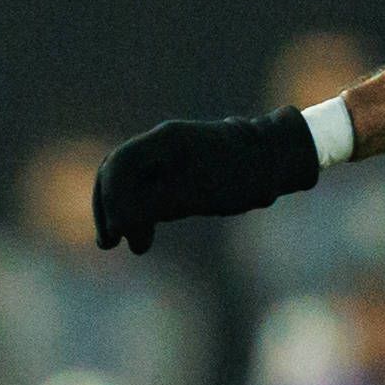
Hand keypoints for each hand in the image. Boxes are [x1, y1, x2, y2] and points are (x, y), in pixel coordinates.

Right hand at [93, 112, 321, 253]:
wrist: (275, 159)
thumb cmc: (240, 175)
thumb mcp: (195, 194)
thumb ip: (155, 204)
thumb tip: (120, 222)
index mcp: (165, 140)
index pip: (119, 164)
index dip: (110, 198)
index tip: (116, 230)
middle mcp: (161, 144)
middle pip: (117, 173)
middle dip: (109, 207)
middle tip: (108, 243)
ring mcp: (168, 156)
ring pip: (131, 184)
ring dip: (122, 212)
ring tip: (118, 244)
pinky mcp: (178, 171)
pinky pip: (148, 190)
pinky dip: (141, 212)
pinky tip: (141, 237)